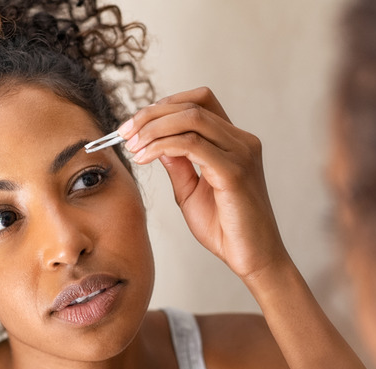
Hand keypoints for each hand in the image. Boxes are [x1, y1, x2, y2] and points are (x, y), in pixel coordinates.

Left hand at [119, 87, 288, 281]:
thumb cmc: (225, 229)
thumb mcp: (190, 191)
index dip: (164, 105)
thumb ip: (178, 164)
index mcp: (233, 142)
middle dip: (151, 114)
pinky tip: (144, 157)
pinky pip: (192, 144)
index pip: (199, 101)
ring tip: (132, 146)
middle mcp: (241, 141)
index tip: (134, 125)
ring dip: (154, 127)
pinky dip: (162, 145)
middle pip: (192, 104)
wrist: (251, 259)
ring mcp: (241, 153)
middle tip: (124, 132)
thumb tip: (157, 142)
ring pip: (191, 118)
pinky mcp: (234, 171)